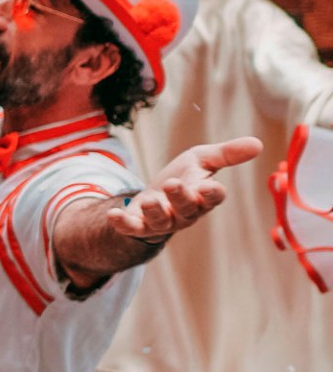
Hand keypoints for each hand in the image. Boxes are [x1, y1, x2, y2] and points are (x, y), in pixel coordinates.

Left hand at [107, 137, 261, 240]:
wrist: (154, 195)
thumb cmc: (182, 177)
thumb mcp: (202, 159)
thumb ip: (227, 153)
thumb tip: (258, 143)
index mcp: (203, 196)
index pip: (212, 197)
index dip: (212, 193)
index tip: (209, 186)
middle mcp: (185, 212)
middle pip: (186, 209)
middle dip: (180, 198)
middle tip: (173, 184)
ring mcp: (162, 221)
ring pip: (161, 221)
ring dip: (155, 212)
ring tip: (150, 200)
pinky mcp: (139, 225)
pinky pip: (132, 228)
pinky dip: (123, 223)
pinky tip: (113, 214)